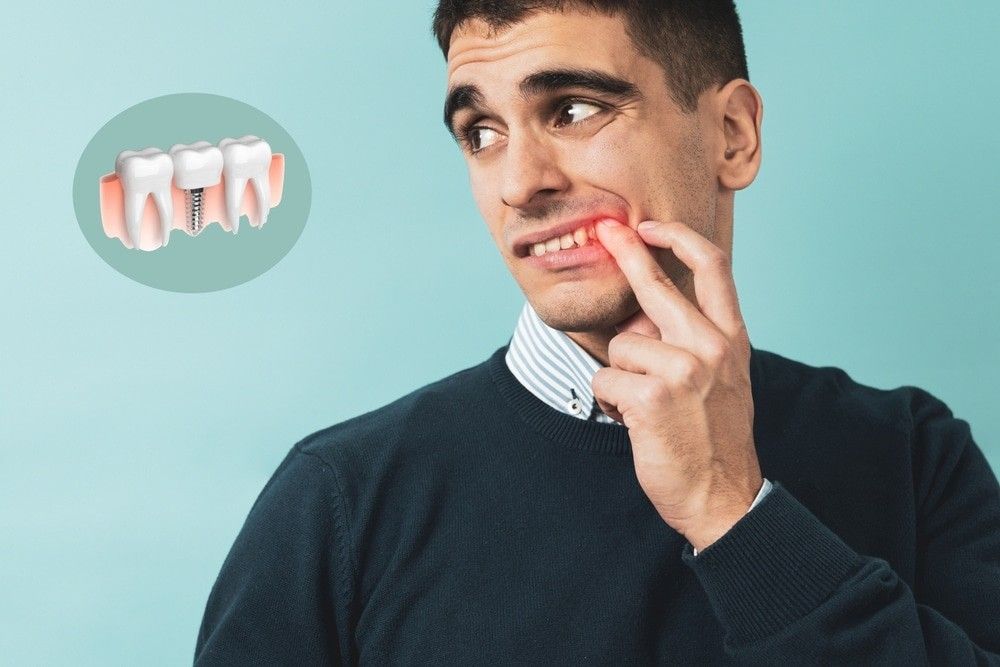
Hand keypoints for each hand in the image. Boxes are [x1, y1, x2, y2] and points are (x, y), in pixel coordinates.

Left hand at [592, 219, 762, 552]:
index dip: (679, 237)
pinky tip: (630, 420)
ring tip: (640, 405)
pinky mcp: (652, 396)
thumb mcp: (719, 380)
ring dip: (618, 375)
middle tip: (604, 230)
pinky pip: (605, 378)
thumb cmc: (714, 439)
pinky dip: (607, 400)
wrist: (723, 497)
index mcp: (731, 338)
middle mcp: (711, 346)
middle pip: (658, 284)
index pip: (712, 267)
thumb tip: (636, 316)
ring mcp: (684, 369)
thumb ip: (688, 342)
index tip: (651, 226)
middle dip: (626, 253)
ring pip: (621, 344)